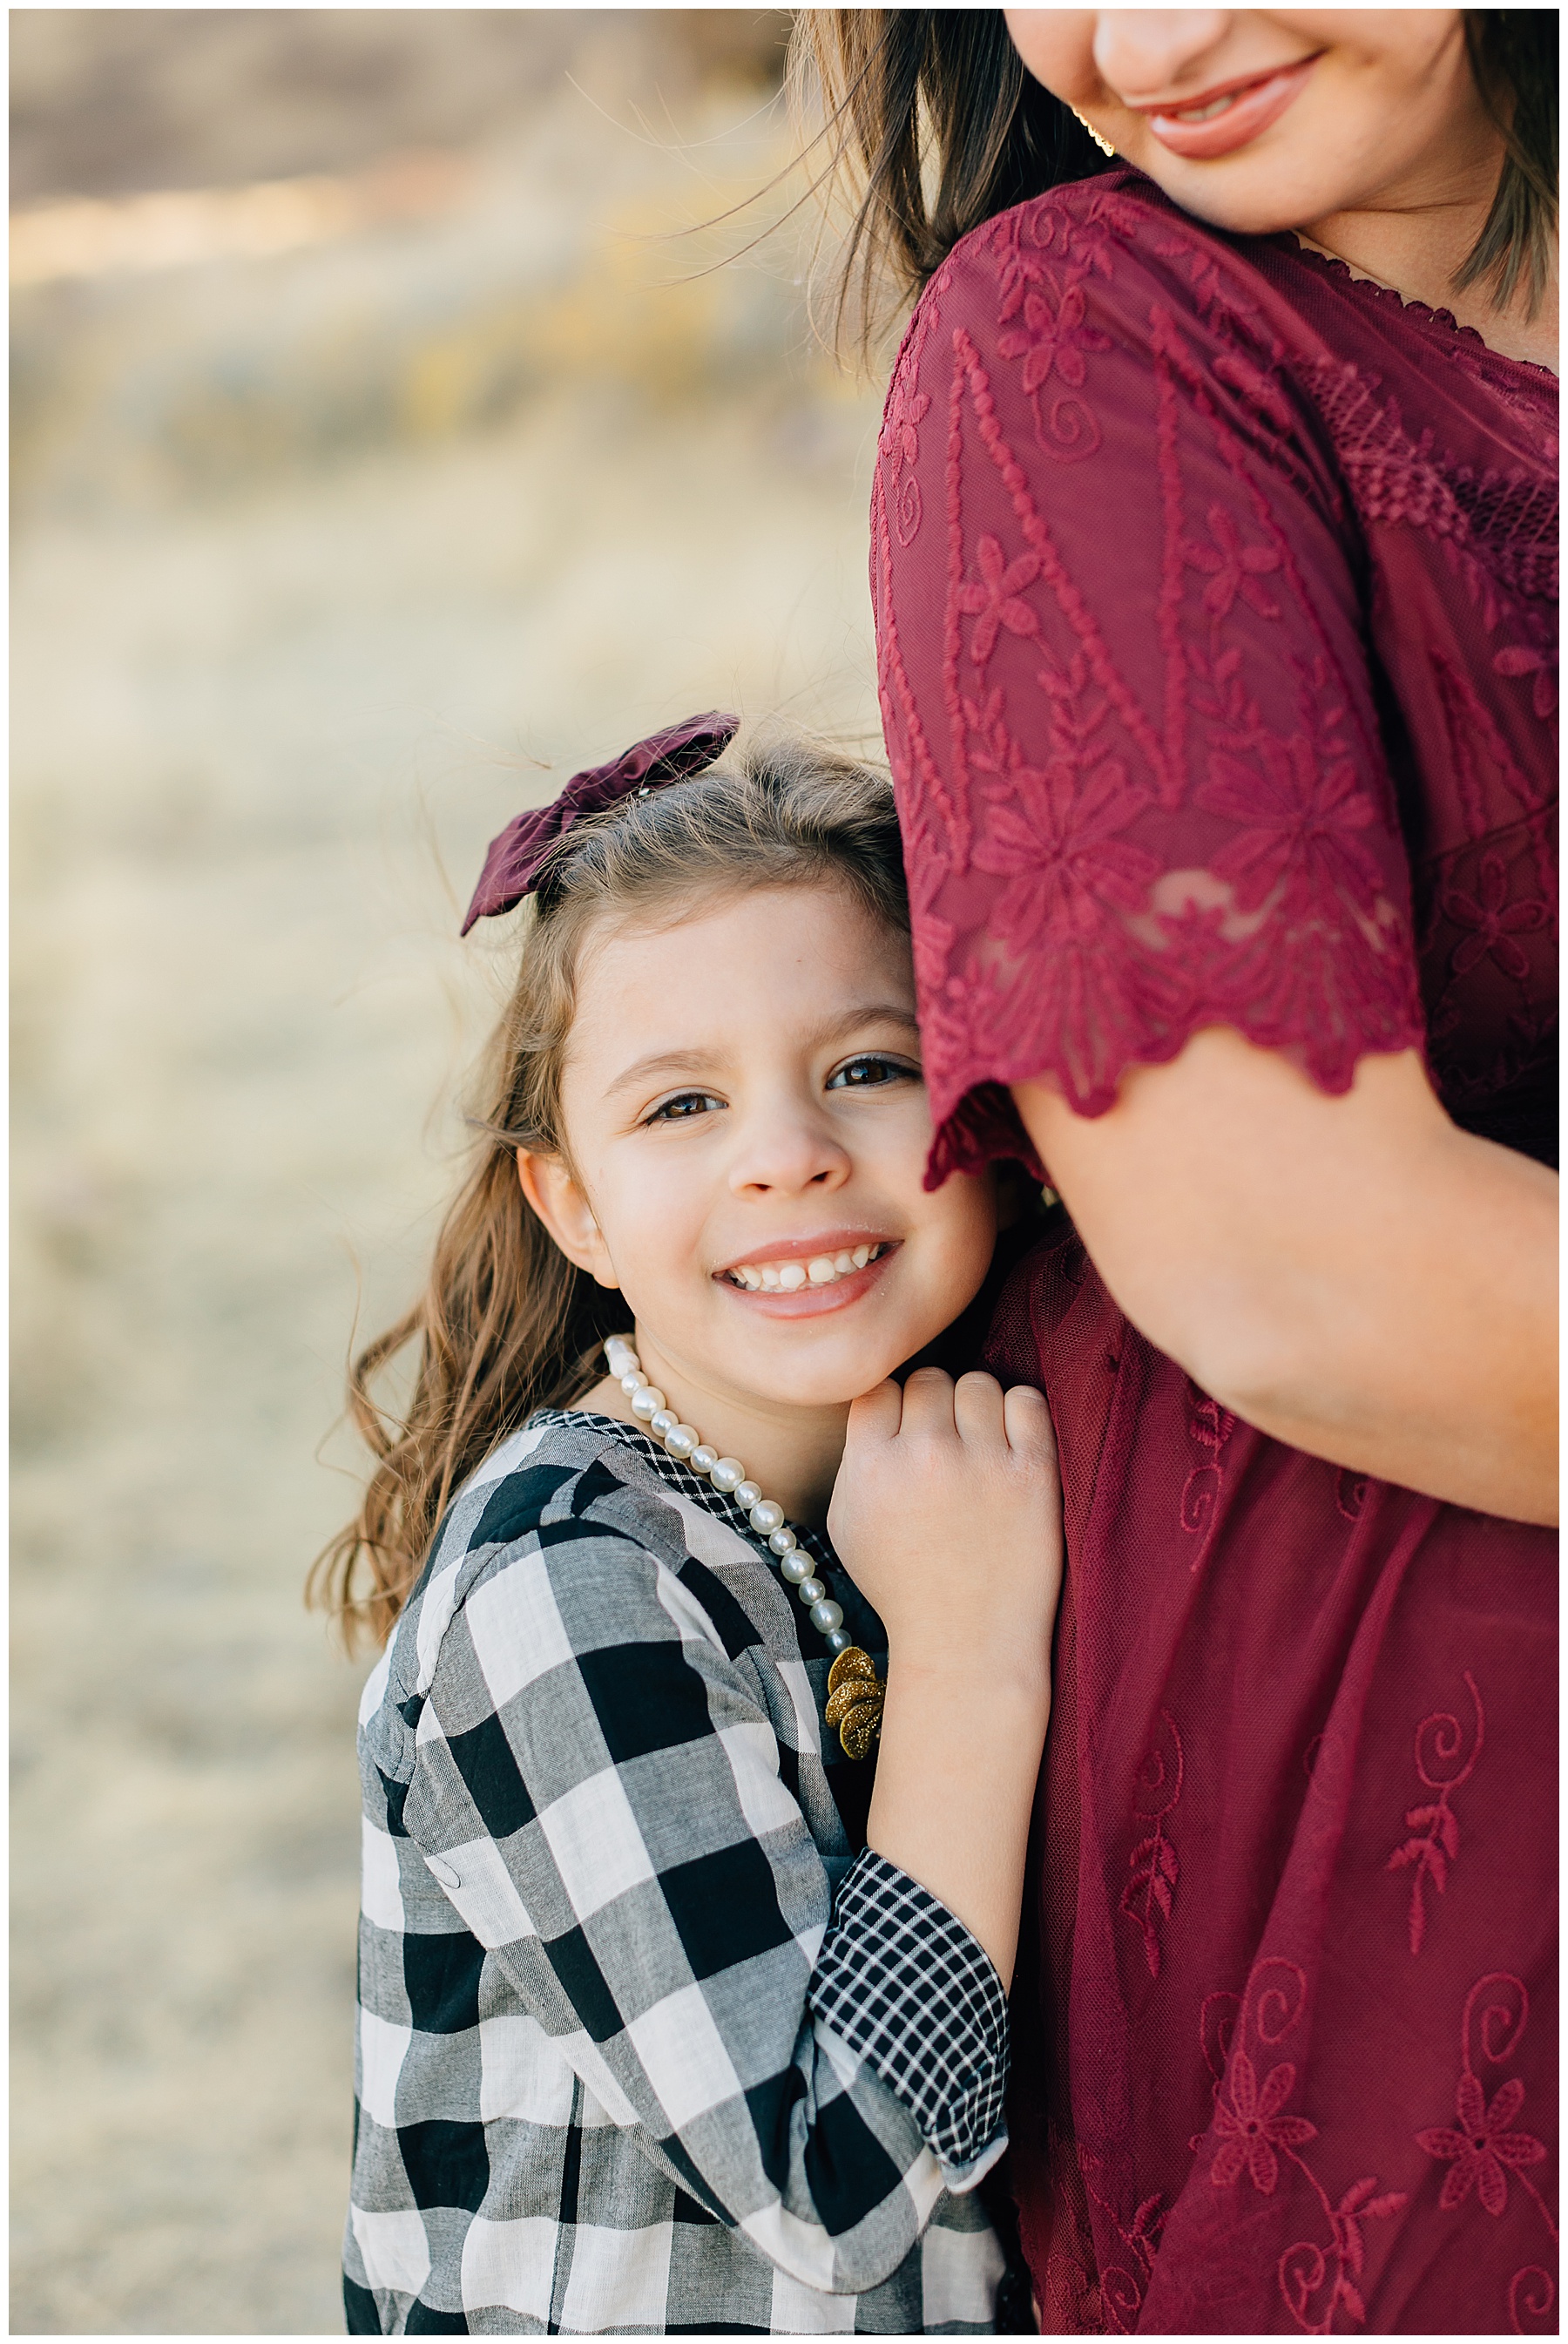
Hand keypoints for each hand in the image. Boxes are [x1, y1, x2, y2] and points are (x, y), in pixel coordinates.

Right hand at [828, 1368, 1061, 1691]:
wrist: (966, 1643)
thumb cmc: (904, 1587)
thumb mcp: (848, 1524)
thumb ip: (856, 1458)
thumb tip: (878, 1404)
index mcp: (872, 1465)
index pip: (880, 1386)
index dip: (893, 1407)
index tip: (905, 1433)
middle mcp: (925, 1455)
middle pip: (929, 1379)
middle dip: (934, 1406)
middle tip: (944, 1442)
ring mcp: (982, 1462)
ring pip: (977, 1383)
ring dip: (976, 1407)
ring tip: (979, 1445)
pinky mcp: (1032, 1474)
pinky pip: (1027, 1400)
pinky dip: (1019, 1412)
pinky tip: (1011, 1443)